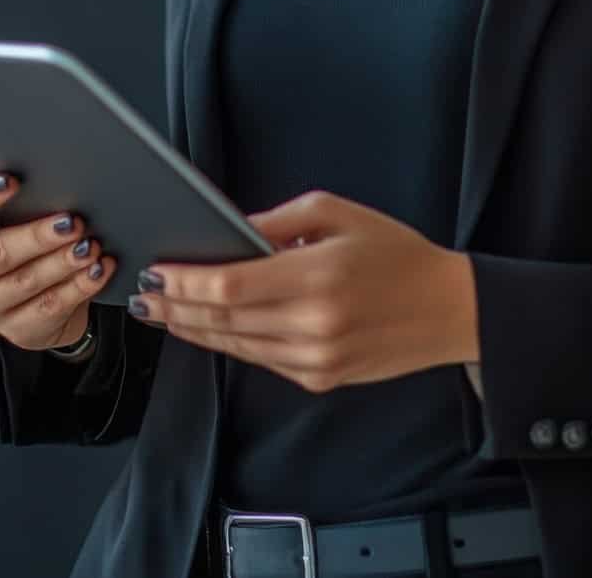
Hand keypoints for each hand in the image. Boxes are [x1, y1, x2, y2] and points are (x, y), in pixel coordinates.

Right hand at [0, 171, 117, 350]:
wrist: (32, 293)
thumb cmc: (18, 239)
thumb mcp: (10, 217)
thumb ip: (18, 200)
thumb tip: (53, 179)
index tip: (11, 180)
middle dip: (37, 236)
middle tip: (71, 222)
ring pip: (26, 282)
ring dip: (62, 262)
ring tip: (89, 246)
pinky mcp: (15, 329)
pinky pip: (50, 307)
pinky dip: (79, 286)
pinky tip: (97, 270)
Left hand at [129, 190, 477, 393]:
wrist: (447, 310)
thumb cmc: (396, 253)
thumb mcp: (339, 213)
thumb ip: (279, 222)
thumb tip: (231, 232)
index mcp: (317, 278)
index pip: (230, 287)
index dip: (186, 282)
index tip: (156, 270)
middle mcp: (313, 326)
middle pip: (223, 320)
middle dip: (176, 307)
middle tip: (143, 294)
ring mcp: (315, 359)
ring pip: (235, 345)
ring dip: (193, 329)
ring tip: (162, 311)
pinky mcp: (319, 378)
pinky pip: (260, 360)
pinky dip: (228, 343)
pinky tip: (207, 328)